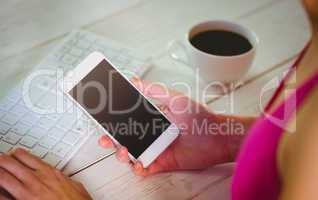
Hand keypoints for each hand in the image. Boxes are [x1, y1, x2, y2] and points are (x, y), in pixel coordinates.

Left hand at [0, 149, 91, 199]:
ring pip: (5, 178)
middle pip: (13, 165)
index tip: (14, 153)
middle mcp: (37, 180)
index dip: (18, 154)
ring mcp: (27, 193)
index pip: (29, 158)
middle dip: (4, 160)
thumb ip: (65, 179)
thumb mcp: (76, 185)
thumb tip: (63, 178)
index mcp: (50, 173)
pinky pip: (4, 198)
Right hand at [99, 78, 249, 175]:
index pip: (128, 119)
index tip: (102, 119)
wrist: (217, 136)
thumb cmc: (199, 116)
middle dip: (112, 139)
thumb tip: (134, 81)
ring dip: (122, 154)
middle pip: (125, 138)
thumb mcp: (175, 99)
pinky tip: (138, 165)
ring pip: (131, 154)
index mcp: (152, 118)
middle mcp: (152, 134)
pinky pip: (145, 168)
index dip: (114, 121)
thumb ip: (154, 90)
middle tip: (105, 138)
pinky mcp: (162, 162)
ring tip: (122, 151)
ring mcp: (156, 149)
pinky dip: (138, 169)